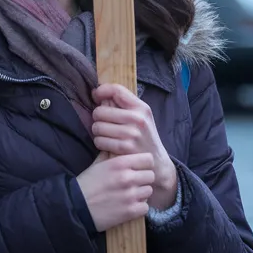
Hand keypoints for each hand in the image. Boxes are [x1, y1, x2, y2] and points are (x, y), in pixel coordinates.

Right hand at [75, 152, 155, 231]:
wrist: (76, 206)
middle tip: (134, 183)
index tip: (139, 169)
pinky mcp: (130, 211)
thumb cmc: (86, 184)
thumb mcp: (97, 164)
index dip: (144, 164)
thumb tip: (118, 146)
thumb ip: (111, 154)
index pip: (148, 159)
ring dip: (141, 194)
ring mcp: (130, 195)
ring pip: (149, 191)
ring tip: (130, 195)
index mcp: (120, 163)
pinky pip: (145, 207)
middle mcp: (128, 177)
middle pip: (151, 175)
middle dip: (143, 179)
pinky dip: (139, 208)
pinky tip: (129, 206)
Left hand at [91, 83, 177, 209]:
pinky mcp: (125, 148)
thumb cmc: (143, 136)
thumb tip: (98, 93)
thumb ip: (123, 104)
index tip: (96, 95)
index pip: (116, 90)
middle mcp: (137, 118)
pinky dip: (100, 142)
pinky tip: (107, 144)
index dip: (102, 90)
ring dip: (97, 131)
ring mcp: (132, 133)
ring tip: (106, 134)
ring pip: (97, 126)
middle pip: (101, 111)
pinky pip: (100, 140)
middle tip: (103, 122)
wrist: (156, 161)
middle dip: (97, 117)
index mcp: (141, 107)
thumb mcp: (140, 117)